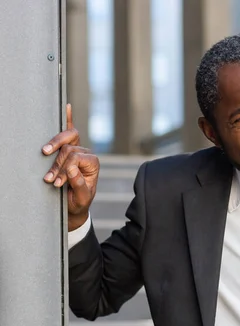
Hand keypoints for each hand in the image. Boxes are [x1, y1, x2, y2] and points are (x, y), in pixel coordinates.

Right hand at [42, 104, 99, 230]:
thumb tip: (72, 169)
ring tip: (45, 165)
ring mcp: (77, 150)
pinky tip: (67, 106)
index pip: (76, 158)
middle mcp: (86, 154)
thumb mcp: (82, 198)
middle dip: (57, 164)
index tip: (57, 182)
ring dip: (53, 154)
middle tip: (49, 177)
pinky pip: (69, 130)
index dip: (66, 169)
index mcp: (93, 163)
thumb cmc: (80, 201)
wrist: (75, 205)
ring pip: (64, 143)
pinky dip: (68, 118)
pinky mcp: (68, 149)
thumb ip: (80, 184)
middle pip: (69, 148)